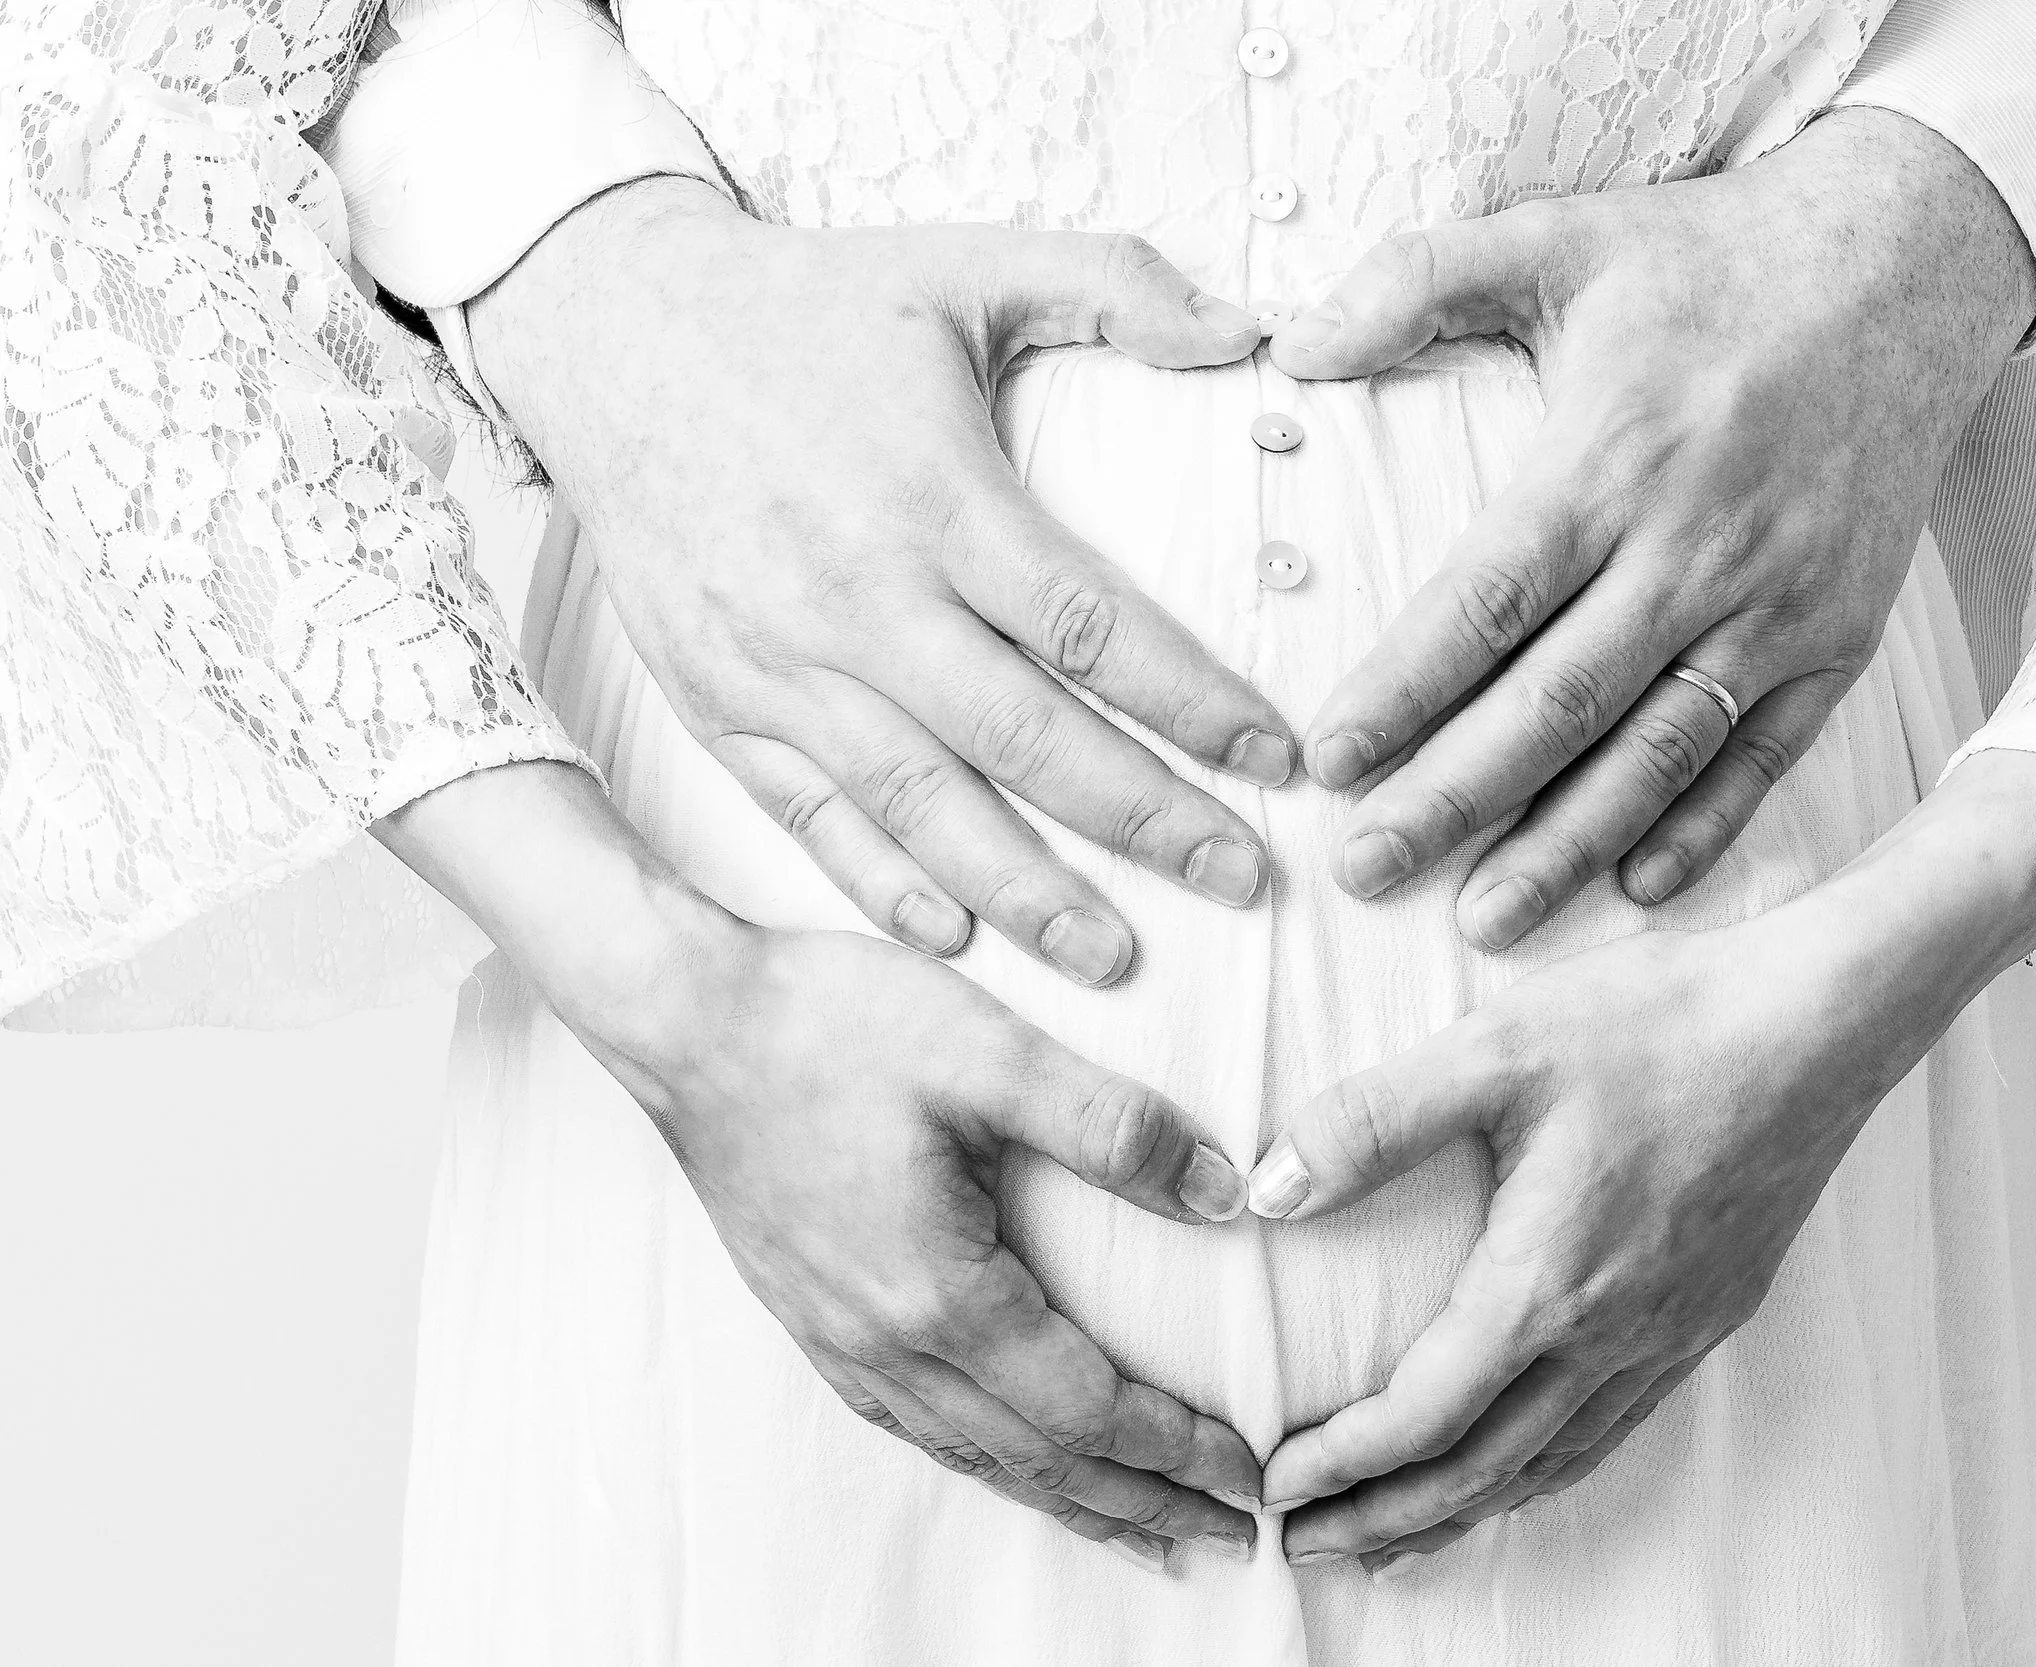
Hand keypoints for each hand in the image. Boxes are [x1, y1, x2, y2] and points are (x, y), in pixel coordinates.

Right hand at [375, 762, 1267, 1569]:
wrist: (684, 1020)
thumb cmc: (830, 1024)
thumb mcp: (989, 1052)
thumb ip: (1112, 1127)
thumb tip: (1226, 1195)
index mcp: (941, 1295)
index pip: (1090, 1408)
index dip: (1177, 1450)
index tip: (1253, 1477)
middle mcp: (888, 1345)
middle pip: (1042, 1460)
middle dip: (1145, 1505)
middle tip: (1235, 1538)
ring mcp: (842, 1343)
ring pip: (980, 1458)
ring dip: (1074, 1503)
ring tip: (1149, 1535)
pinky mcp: (815, 1321)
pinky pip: (923, 1431)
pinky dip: (994, 1468)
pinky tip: (1020, 1467)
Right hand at [469, 178, 1295, 985]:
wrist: (611, 329)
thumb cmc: (804, 306)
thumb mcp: (963, 263)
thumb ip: (1114, 284)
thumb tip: (1251, 328)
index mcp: (935, 497)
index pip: (1091, 628)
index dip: (1195, 703)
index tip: (1279, 759)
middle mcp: (859, 597)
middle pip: (1025, 740)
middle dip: (1144, 822)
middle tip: (1242, 880)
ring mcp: (782, 662)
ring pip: (921, 804)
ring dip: (1025, 891)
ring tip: (1116, 958)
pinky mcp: (720, 701)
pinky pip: (810, 816)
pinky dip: (881, 885)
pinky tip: (955, 939)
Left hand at [1240, 751, 2035, 1571]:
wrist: (1823, 1020)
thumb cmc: (1662, 1022)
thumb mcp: (1494, 1049)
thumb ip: (1372, 1121)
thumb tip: (1267, 1187)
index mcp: (1548, 1284)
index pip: (1423, 1416)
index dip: (1341, 1464)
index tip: (1275, 1488)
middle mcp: (1613, 1336)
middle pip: (1481, 1472)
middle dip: (1385, 1520)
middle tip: (1305, 1548)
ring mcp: (1671, 1333)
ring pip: (1551, 1464)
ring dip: (1461, 1509)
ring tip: (1393, 1534)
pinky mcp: (1710, 1313)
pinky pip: (1611, 1430)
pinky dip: (1542, 1470)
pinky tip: (1519, 1463)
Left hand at [1271, 108, 2035, 947]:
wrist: (1906, 266)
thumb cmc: (1708, 261)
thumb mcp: (1556, 235)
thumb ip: (1415, 279)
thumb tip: (1290, 342)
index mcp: (1613, 459)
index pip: (1487, 602)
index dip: (1404, 690)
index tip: (1327, 762)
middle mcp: (1698, 546)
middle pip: (1557, 702)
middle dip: (1454, 796)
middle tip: (1364, 868)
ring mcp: (1779, 602)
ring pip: (1657, 750)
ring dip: (1568, 843)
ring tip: (1483, 919)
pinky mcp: (1842, 636)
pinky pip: (1766, 754)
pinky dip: (1706, 828)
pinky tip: (1636, 887)